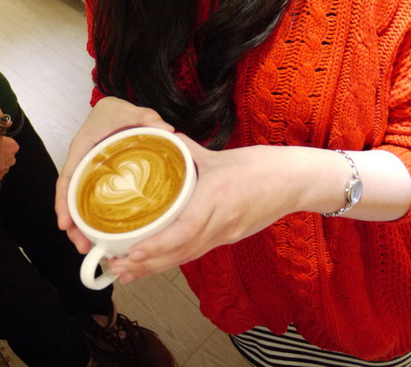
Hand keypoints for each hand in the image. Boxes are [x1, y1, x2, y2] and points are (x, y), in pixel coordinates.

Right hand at [55, 96, 174, 251]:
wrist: (113, 109)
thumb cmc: (115, 112)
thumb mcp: (130, 111)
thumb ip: (147, 118)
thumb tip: (167, 130)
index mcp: (82, 147)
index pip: (67, 177)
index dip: (64, 202)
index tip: (65, 224)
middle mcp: (81, 162)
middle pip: (69, 197)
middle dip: (73, 224)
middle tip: (83, 246)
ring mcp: (87, 173)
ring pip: (78, 202)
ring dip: (81, 226)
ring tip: (90, 248)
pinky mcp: (97, 179)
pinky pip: (90, 200)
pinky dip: (93, 217)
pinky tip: (104, 233)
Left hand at [109, 138, 306, 282]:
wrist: (293, 181)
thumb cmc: (259, 165)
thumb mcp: (220, 155)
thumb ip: (188, 149)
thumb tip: (162, 138)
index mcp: (216, 198)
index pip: (185, 229)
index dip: (158, 244)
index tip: (134, 251)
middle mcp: (220, 222)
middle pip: (181, 251)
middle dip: (147, 264)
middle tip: (117, 268)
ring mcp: (226, 234)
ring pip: (187, 256)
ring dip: (156, 267)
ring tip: (127, 272)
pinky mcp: (229, 238)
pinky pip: (197, 251)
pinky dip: (174, 259)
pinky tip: (155, 262)